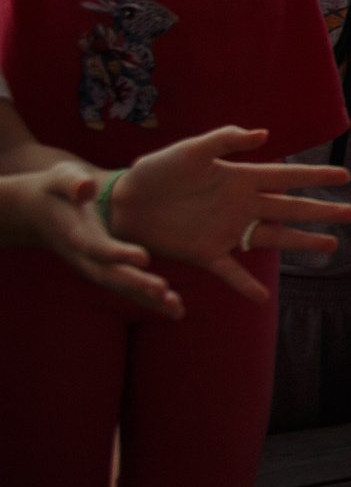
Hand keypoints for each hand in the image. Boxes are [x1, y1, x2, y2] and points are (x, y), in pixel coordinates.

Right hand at [16, 162, 180, 316]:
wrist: (39, 211)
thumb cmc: (57, 189)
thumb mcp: (61, 177)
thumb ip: (71, 183)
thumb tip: (85, 188)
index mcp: (76, 233)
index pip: (96, 247)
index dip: (118, 254)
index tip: (144, 257)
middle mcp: (85, 256)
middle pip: (110, 275)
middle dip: (136, 284)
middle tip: (162, 292)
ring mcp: (94, 267)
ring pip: (120, 287)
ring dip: (147, 299)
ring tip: (175, 309)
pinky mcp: (105, 270)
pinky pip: (127, 288)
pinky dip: (149, 300)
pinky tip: (175, 309)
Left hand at [111, 127, 350, 300]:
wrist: (123, 202)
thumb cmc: (155, 171)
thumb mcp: (189, 149)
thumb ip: (224, 140)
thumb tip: (264, 134)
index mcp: (239, 178)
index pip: (286, 177)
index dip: (315, 177)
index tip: (344, 177)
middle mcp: (240, 206)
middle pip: (289, 208)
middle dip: (320, 211)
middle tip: (350, 214)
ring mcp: (226, 231)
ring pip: (272, 238)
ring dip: (300, 242)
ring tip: (329, 247)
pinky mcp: (205, 252)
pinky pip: (230, 270)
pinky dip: (245, 285)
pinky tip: (261, 297)